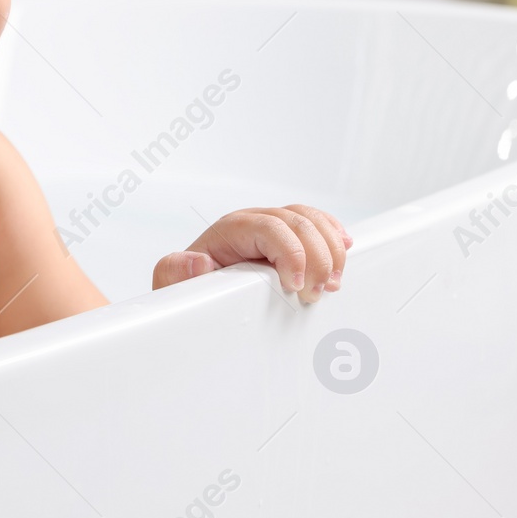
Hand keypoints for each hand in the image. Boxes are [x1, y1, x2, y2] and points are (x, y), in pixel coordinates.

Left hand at [153, 204, 351, 303]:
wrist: (193, 297)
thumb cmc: (187, 291)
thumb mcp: (173, 286)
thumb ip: (174, 273)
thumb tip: (197, 261)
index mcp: (229, 230)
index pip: (270, 228)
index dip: (290, 252)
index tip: (295, 286)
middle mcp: (253, 223)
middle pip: (297, 222)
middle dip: (317, 256)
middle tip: (319, 291)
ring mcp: (274, 228)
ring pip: (312, 220)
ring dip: (330, 248)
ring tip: (333, 282)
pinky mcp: (288, 239)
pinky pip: (318, 224)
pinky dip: (333, 235)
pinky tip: (343, 248)